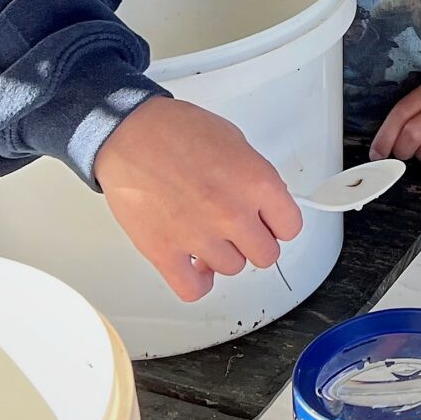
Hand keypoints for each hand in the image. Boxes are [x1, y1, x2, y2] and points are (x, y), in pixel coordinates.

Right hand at [93, 97, 302, 301]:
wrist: (130, 134)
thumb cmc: (176, 130)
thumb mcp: (235, 141)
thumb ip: (256, 178)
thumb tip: (267, 203)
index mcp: (256, 182)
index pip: (290, 227)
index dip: (278, 223)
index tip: (269, 221)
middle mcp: (232, 214)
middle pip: (266, 255)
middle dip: (254, 242)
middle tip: (238, 228)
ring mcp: (199, 237)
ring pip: (232, 269)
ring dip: (222, 254)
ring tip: (206, 231)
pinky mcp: (166, 252)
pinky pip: (194, 289)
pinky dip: (197, 281)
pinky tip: (194, 263)